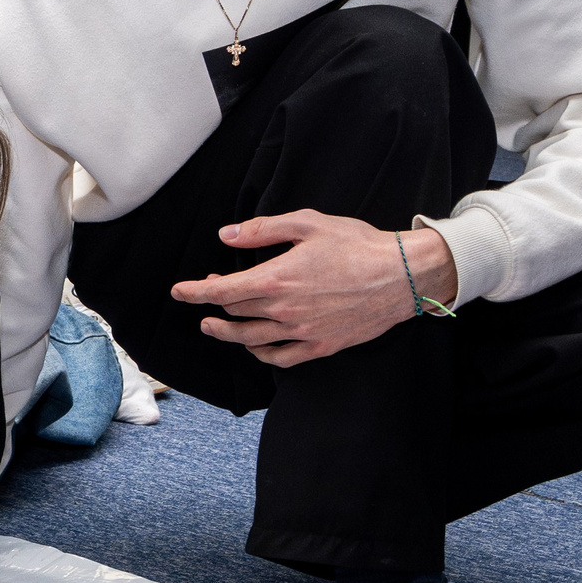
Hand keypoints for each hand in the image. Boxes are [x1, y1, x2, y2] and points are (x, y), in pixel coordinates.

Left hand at [172, 210, 454, 366]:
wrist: (402, 275)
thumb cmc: (357, 244)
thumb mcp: (308, 223)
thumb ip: (263, 230)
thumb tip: (227, 235)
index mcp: (277, 279)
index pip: (222, 291)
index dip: (195, 292)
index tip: (179, 291)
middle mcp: (284, 311)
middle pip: (235, 312)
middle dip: (215, 302)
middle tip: (209, 291)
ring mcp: (302, 333)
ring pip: (251, 340)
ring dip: (227, 333)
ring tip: (213, 327)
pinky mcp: (321, 346)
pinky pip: (281, 358)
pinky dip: (261, 354)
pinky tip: (254, 347)